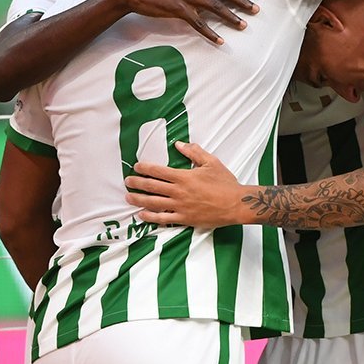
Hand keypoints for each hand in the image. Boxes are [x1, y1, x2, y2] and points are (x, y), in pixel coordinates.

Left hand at [125, 142, 248, 227]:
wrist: (236, 204)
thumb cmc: (225, 183)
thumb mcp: (211, 162)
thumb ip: (194, 152)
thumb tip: (179, 144)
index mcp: (184, 176)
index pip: (158, 171)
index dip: (144, 168)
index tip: (136, 167)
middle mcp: (179, 192)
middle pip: (152, 187)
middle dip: (137, 183)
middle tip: (127, 181)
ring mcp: (180, 207)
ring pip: (154, 203)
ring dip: (139, 199)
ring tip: (128, 197)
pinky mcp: (184, 219)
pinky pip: (163, 219)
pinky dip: (151, 217)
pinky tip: (142, 214)